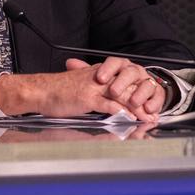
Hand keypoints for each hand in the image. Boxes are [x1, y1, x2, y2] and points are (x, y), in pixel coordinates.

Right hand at [0, 57, 162, 124]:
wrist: (40, 91)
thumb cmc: (55, 93)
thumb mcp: (79, 90)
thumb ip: (95, 94)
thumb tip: (108, 105)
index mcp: (98, 75)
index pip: (124, 83)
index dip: (138, 94)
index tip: (147, 106)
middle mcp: (99, 78)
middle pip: (127, 89)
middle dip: (143, 103)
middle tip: (154, 114)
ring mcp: (94, 87)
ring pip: (122, 96)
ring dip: (138, 109)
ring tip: (148, 119)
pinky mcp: (88, 98)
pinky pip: (110, 104)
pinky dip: (122, 112)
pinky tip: (131, 118)